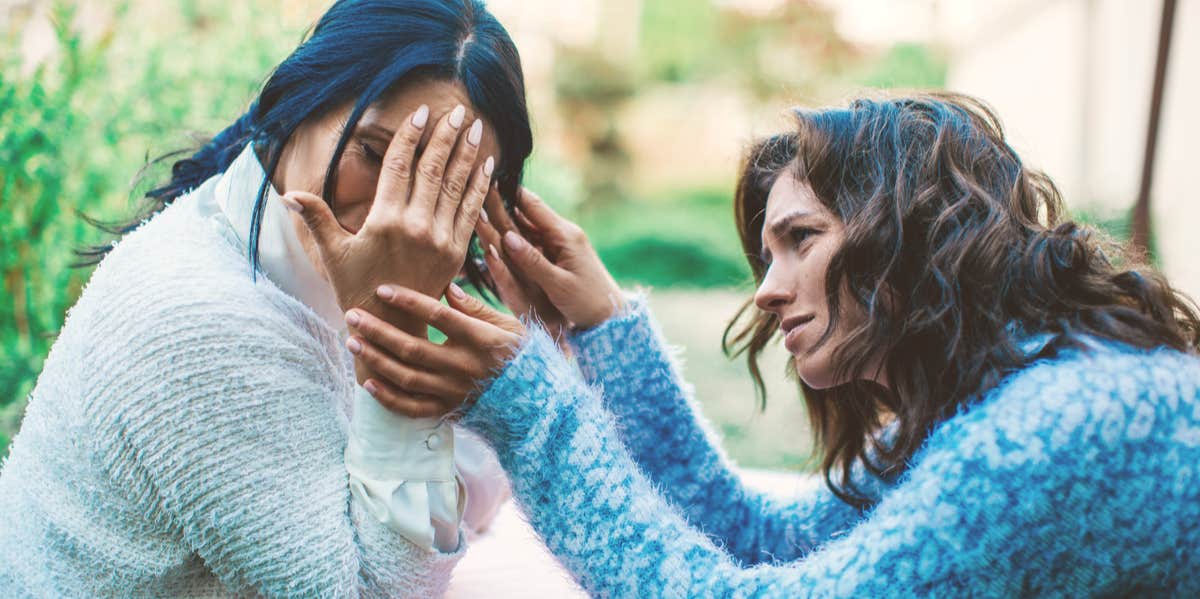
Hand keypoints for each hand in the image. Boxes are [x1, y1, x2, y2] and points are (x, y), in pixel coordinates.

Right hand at [282, 104, 492, 312]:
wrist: (390, 327)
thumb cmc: (355, 288)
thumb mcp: (332, 253)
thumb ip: (316, 218)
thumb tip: (287, 193)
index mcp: (384, 221)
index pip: (400, 166)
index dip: (410, 136)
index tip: (422, 112)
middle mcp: (416, 227)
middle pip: (433, 170)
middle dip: (446, 137)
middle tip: (459, 110)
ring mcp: (440, 239)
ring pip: (455, 186)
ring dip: (467, 155)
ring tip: (476, 128)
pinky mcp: (457, 252)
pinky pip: (471, 212)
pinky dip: (479, 187)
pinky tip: (487, 166)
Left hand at [344, 283, 524, 417]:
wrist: (535, 402)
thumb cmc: (521, 356)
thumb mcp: (508, 325)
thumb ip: (476, 308)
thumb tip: (446, 287)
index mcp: (480, 340)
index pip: (438, 316)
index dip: (408, 302)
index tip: (382, 290)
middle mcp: (464, 367)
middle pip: (413, 347)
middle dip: (379, 330)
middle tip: (353, 315)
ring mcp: (454, 392)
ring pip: (406, 376)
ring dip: (376, 359)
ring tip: (352, 342)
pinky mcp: (449, 411)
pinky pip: (413, 408)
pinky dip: (388, 398)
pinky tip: (369, 383)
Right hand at [476, 187, 623, 330]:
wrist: (611, 315)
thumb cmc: (587, 302)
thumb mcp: (559, 284)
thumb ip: (532, 261)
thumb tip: (506, 237)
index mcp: (564, 235)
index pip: (532, 206)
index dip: (509, 193)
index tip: (488, 180)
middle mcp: (563, 234)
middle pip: (527, 214)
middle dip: (502, 204)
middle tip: (478, 190)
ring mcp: (561, 244)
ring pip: (528, 228)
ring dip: (507, 220)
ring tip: (482, 207)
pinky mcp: (560, 255)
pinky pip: (534, 241)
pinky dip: (517, 237)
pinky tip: (500, 232)